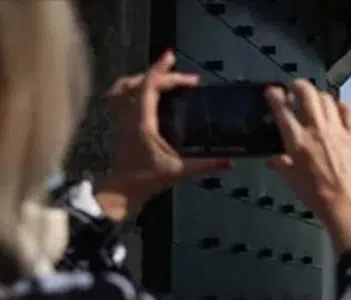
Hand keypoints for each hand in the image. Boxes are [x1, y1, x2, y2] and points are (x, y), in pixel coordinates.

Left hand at [97, 51, 230, 220]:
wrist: (122, 190)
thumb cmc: (148, 179)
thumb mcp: (179, 172)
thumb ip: (205, 165)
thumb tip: (231, 162)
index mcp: (143, 122)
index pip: (149, 86)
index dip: (161, 70)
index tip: (174, 59)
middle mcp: (129, 114)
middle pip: (141, 82)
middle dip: (162, 74)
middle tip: (187, 79)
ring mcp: (121, 117)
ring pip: (125, 85)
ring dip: (144, 77)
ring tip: (163, 78)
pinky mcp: (120, 122)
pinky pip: (119, 95)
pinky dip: (130, 86)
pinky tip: (143, 90)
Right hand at [264, 80, 350, 251]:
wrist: (346, 204)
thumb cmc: (316, 195)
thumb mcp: (291, 180)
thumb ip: (281, 164)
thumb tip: (274, 158)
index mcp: (297, 141)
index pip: (282, 108)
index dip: (275, 95)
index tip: (272, 91)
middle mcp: (316, 130)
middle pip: (307, 93)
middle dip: (298, 85)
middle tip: (294, 88)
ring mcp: (337, 130)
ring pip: (327, 98)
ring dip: (318, 94)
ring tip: (314, 99)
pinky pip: (348, 111)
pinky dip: (340, 105)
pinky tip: (336, 108)